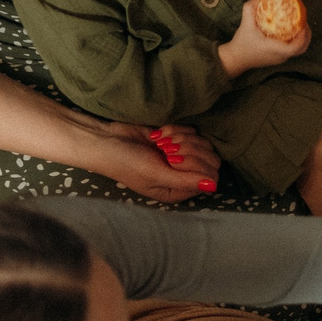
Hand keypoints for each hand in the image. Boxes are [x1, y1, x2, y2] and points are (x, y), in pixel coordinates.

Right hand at [73, 114, 220, 202]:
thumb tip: (214, 186)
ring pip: (204, 144)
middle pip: (211, 160)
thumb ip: (186, 180)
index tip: (173, 159)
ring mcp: (182, 156)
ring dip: (182, 138)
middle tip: (167, 149)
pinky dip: (177, 130)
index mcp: (178, 190)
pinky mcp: (177, 139)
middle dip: (190, 150)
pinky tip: (159, 134)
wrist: (107, 140)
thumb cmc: (127, 163)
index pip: (210, 178)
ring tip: (161, 141)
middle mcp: (183, 175)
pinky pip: (192, 132)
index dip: (196, 165)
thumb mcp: (156, 174)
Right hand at [219, 0, 310, 76]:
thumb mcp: (245, 24)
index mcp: (275, 49)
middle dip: (306, 35)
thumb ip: (250, 8)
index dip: (302, 36)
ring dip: (302, 38)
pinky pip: (292, 51)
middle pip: (302, 48)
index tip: (302, 24)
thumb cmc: (241, 43)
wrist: (235, 59)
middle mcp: (280, 56)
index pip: (295, 47)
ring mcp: (280, 59)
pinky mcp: (278, 59)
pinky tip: (291, 31)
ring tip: (300, 25)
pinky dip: (296, 41)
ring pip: (298, 50)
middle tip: (304, 22)